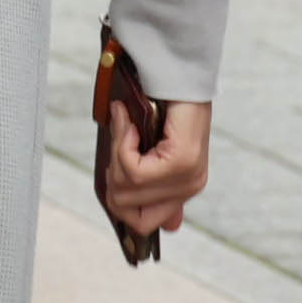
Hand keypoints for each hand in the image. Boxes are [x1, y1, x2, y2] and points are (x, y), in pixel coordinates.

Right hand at [101, 97, 213, 240]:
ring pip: (126, 187)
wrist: (181, 76)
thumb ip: (151, 182)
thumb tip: (167, 226)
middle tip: (119, 142)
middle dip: (112, 174)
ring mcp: (187, 177)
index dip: (120, 204)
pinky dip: (122, 144)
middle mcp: (189, 189)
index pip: (143, 224)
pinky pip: (133, 169)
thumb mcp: (152, 148)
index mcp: (184, 190)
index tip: (115, 169)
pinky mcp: (180, 163)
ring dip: (116, 154)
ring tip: (126, 129)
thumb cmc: (165, 108)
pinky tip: (131, 126)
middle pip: (126, 207)